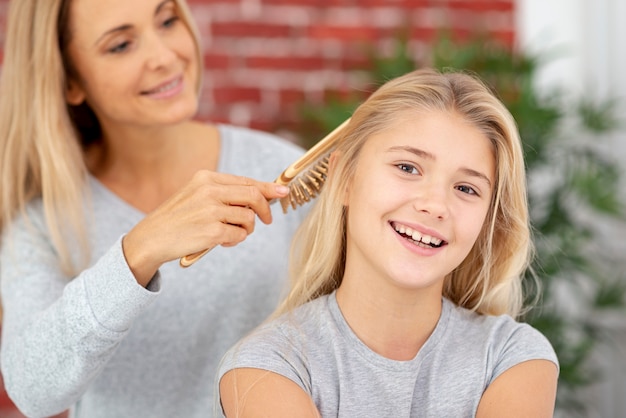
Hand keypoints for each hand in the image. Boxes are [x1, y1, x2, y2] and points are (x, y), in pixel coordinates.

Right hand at [122, 170, 288, 285]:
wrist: (150, 239)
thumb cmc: (177, 219)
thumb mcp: (196, 195)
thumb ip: (224, 193)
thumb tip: (260, 195)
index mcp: (206, 178)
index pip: (246, 181)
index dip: (268, 188)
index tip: (283, 192)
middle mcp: (209, 190)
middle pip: (254, 195)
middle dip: (265, 209)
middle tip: (267, 221)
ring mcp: (211, 210)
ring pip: (249, 218)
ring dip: (246, 229)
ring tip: (231, 234)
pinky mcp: (212, 231)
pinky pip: (239, 234)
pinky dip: (236, 240)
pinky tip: (222, 241)